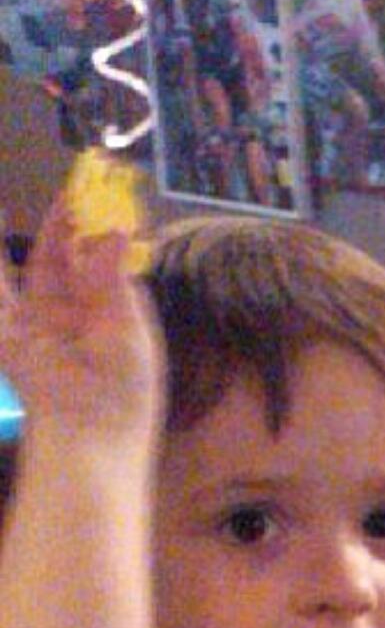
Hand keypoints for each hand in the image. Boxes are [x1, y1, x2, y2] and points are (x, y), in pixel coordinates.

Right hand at [0, 200, 160, 444]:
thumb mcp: (129, 331)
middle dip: (73, 227)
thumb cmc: (122, 390)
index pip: (105, 268)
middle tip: (77, 193)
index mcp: (112, 320)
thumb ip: (115, 281)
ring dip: (46, 235)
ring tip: (56, 202)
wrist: (88, 434)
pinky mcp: (13, 333)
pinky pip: (3, 292)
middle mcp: (77, 318)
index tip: (106, 204)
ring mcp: (43, 323)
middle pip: (71, 262)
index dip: (103, 236)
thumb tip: (116, 232)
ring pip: (39, 267)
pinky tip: (3, 227)